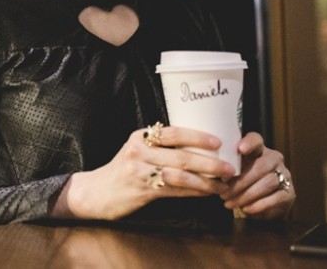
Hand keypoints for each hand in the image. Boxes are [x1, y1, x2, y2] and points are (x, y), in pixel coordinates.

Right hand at [54, 123, 234, 219]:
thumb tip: (196, 147)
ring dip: (206, 180)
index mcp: (140, 137)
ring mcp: (140, 171)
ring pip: (181, 175)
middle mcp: (139, 151)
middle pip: (181, 155)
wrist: (97, 191)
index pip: (173, 132)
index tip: (219, 142)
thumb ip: (159, 147)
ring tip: (223, 183)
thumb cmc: (122, 170)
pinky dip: (194, 192)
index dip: (197, 136)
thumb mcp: (136, 151)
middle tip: (229, 167)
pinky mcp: (143, 190)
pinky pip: (175, 191)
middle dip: (209, 162)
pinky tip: (207, 193)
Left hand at [220, 132, 294, 218]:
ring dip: (246, 195)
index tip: (240, 149)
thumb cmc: (243, 182)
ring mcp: (284, 175)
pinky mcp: (289, 193)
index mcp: (259, 149)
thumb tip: (216, 171)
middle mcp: (274, 159)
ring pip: (267, 183)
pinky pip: (275, 199)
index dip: (249, 143)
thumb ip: (228, 168)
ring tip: (231, 203)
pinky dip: (258, 205)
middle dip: (240, 182)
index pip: (256, 140)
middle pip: (261, 166)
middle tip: (224, 194)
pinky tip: (246, 209)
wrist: (261, 204)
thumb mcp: (234, 172)